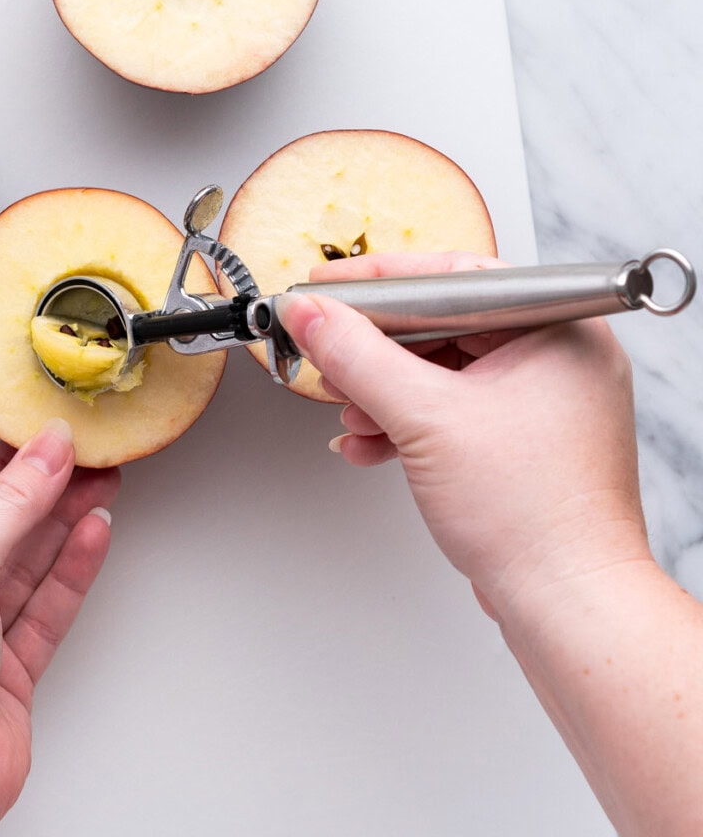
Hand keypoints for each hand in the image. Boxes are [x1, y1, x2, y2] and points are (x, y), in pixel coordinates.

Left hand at [0, 419, 119, 836]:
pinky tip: (92, 536)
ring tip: (101, 487)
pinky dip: (69, 571)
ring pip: (22, 569)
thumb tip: (44, 451)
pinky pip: (42, 609)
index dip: (1, 466)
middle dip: (41, 494)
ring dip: (62, 527)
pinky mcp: (3, 675)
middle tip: (86, 459)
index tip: (44, 438)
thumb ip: (8, 506)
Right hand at [279, 251, 652, 617]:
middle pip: (442, 324)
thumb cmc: (537, 519)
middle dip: (376, 348)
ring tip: (349, 406)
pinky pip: (451, 407)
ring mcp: (541, 400)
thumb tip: (312, 314)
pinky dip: (406, 422)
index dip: (380, 280)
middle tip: (329, 347)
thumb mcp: (425, 418)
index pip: (454, 275)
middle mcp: (556, 356)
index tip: (330, 285)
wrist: (567, 606)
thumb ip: (357, 355)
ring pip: (441, 369)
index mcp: (557, 328)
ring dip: (384, 390)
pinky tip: (370, 441)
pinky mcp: (522, 440)